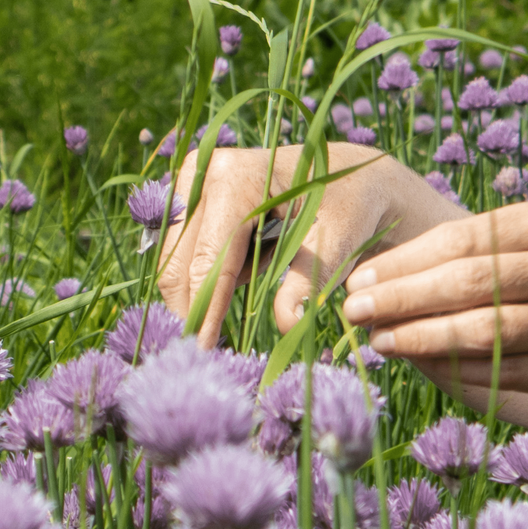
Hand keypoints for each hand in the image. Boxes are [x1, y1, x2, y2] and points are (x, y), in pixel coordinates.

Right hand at [158, 143, 464, 345]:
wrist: (351, 178)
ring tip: (220, 329)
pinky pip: (185, 253)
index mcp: (238, 176)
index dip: (206, 310)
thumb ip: (308, 281)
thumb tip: (286, 324)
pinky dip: (205, 279)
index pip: (210, 259)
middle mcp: (204, 172)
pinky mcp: (190, 195)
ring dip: (199, 295)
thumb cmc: (350, 207)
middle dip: (192, 311)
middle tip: (204, 357)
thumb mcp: (339, 242)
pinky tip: (233, 288)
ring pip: (177, 261)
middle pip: (181, 262)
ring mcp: (192, 181)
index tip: (204, 353)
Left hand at [339, 203, 527, 420]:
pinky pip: (503, 371)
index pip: (464, 236)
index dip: (406, 261)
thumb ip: (477, 257)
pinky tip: (421, 368)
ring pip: (485, 328)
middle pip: (470, 281)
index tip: (360, 279)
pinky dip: (455, 371)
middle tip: (353, 311)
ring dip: (422, 338)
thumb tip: (385, 279)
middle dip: (403, 298)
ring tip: (378, 342)